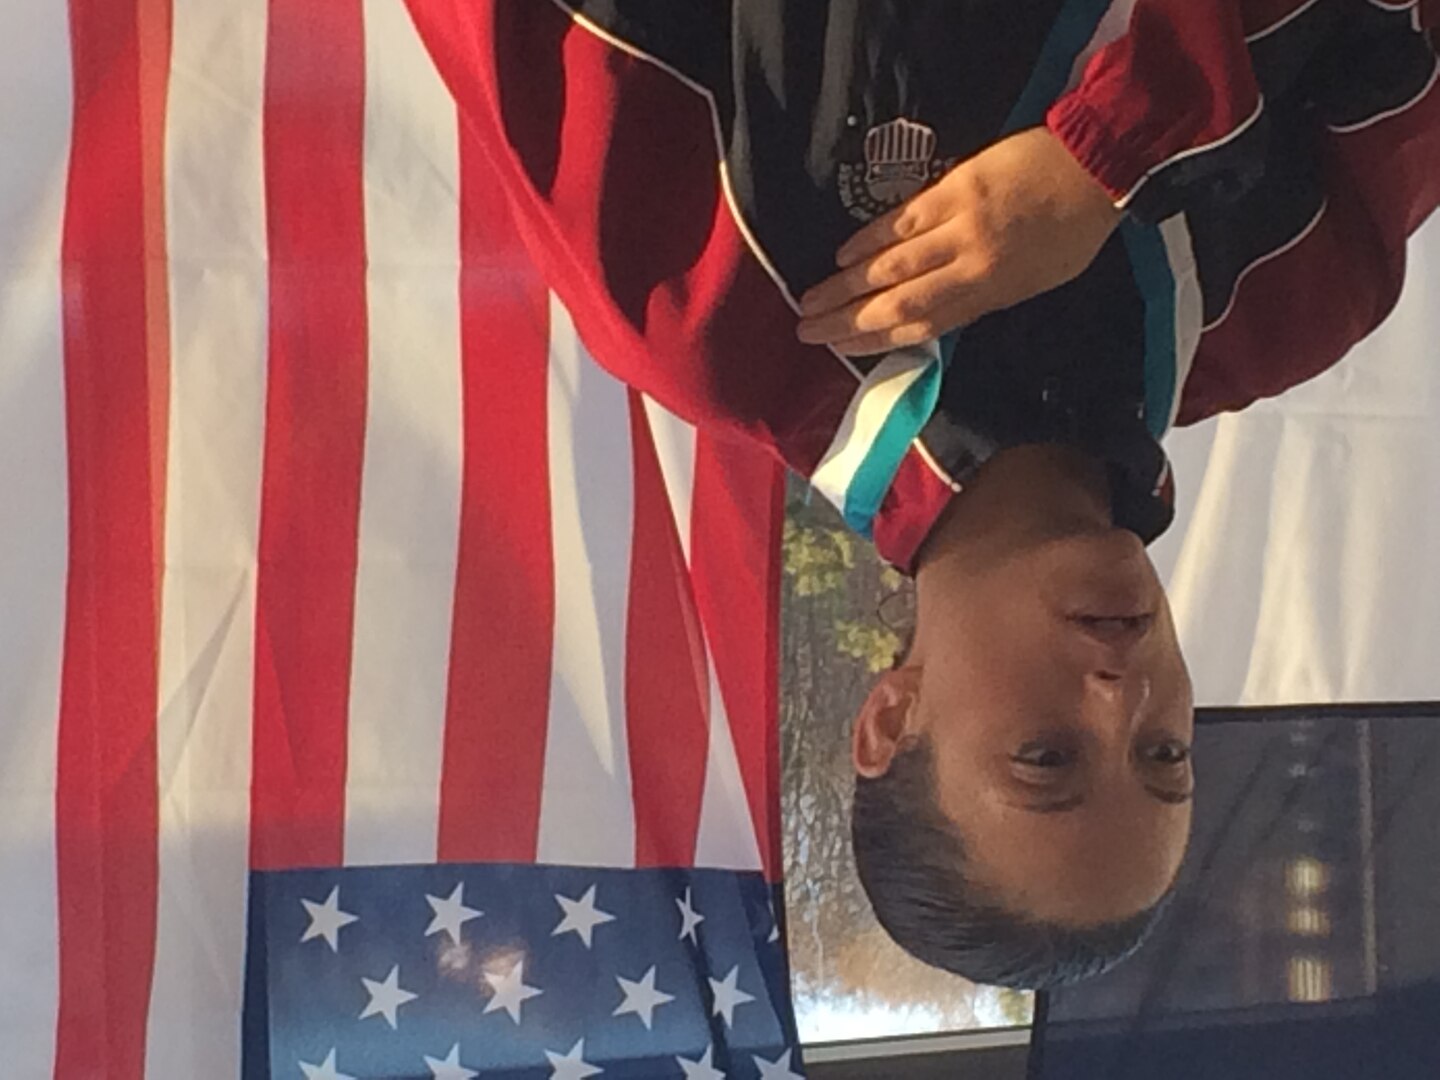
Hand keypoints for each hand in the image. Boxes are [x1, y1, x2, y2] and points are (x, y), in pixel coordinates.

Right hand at [796, 126, 1123, 355]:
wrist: (1095, 167)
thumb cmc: (1072, 231)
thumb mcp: (1035, 283)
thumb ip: (984, 298)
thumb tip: (939, 312)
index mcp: (991, 295)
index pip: (922, 327)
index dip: (876, 341)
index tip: (841, 350)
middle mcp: (969, 267)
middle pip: (896, 301)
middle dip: (846, 319)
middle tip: (806, 329)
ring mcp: (958, 227)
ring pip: (891, 265)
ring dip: (844, 285)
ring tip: (810, 299)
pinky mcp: (954, 190)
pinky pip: (901, 221)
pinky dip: (868, 239)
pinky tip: (842, 254)